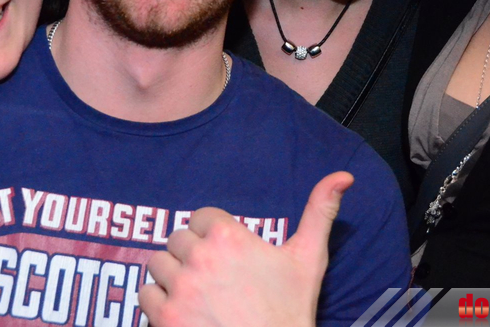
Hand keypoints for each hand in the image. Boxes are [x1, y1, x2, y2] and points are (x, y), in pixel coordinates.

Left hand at [138, 171, 353, 326]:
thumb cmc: (291, 311)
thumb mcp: (309, 259)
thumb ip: (320, 211)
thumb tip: (344, 176)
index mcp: (228, 236)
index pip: (200, 217)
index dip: (212, 234)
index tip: (226, 254)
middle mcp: (199, 258)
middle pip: (177, 239)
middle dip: (191, 254)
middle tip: (213, 276)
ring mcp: (179, 289)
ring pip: (157, 265)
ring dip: (172, 276)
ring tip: (197, 293)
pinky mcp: (164, 318)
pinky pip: (145, 295)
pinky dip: (158, 302)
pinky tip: (184, 311)